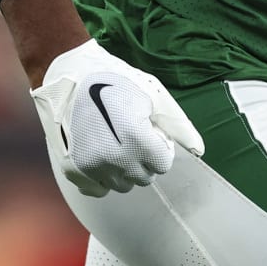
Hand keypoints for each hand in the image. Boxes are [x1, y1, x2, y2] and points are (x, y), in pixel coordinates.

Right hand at [30, 40, 205, 196]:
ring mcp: (90, 167)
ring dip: (124, 168)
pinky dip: (102, 177)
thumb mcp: (152, 94)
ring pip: (122, 185)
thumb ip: (177, 125)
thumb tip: (199, 150)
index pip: (163, 164)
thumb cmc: (114, 79)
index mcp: (135, 138)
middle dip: (144, 158)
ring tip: (115, 140)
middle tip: (131, 133)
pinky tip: (100, 154)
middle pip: (144, 177)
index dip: (160, 146)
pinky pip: (98, 190)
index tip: (149, 130)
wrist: (67, 74)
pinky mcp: (72, 170)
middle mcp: (112, 158)